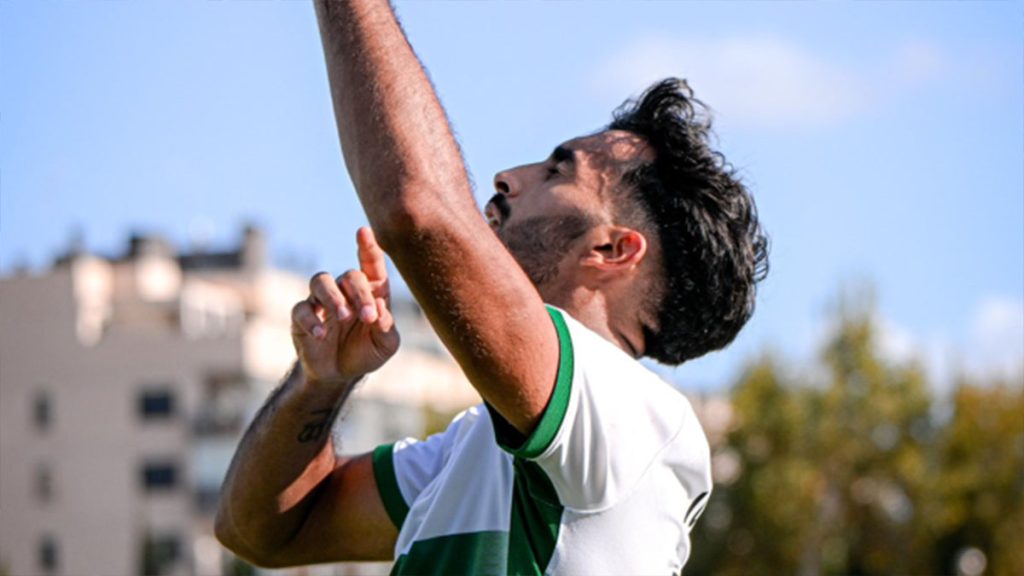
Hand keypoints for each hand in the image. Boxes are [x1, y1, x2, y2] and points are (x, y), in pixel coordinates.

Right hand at [291, 227, 399, 384]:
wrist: (339, 375)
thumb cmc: (366, 352)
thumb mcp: (385, 345)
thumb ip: (387, 328)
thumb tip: (380, 309)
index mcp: (371, 291)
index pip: (370, 263)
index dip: (368, 246)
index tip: (364, 231)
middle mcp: (345, 290)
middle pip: (350, 276)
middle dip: (360, 294)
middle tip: (368, 316)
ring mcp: (321, 301)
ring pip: (320, 280)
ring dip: (333, 297)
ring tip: (343, 316)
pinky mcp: (301, 317)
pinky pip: (301, 309)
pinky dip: (311, 320)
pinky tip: (321, 335)